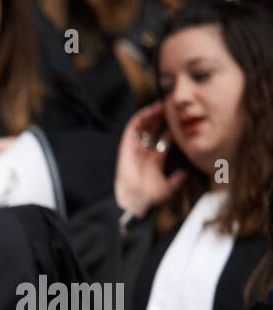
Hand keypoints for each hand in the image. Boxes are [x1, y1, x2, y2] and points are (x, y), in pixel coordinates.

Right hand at [114, 101, 187, 217]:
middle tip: (174, 106)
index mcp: (155, 159)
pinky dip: (141, 117)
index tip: (183, 118)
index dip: (173, 127)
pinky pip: (133, 127)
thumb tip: (187, 172)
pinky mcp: (126, 146)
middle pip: (154, 129)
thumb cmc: (149, 197)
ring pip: (144, 125)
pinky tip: (151, 110)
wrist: (135, 200)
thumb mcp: (169, 187)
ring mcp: (135, 148)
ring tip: (163, 103)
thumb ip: (178, 179)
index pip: (164, 138)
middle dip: (163, 116)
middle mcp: (144, 151)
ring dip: (152, 113)